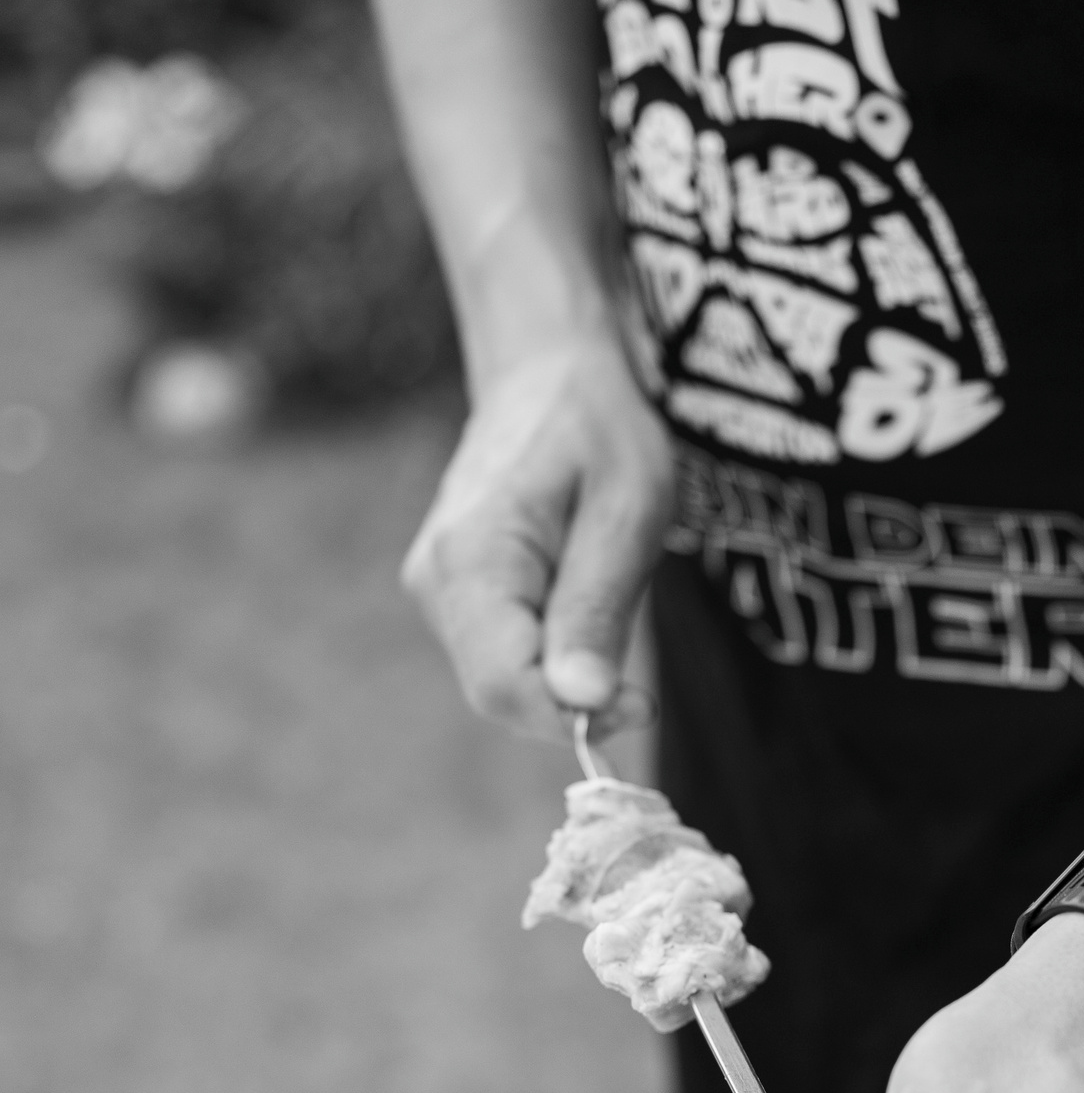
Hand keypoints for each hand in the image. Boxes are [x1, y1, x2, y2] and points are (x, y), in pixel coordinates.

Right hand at [401, 330, 675, 738]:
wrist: (545, 376)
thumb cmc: (597, 430)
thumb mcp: (626, 511)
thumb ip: (597, 608)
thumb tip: (581, 701)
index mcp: (470, 558)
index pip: (503, 686)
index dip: (572, 716)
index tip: (640, 700)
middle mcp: (434, 582)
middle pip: (499, 693)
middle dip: (573, 700)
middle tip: (636, 667)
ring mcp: (436, 591)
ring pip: (503, 681)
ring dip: (566, 674)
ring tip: (603, 596)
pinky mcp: (452, 598)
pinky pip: (504, 656)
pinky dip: (552, 655)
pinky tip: (579, 597)